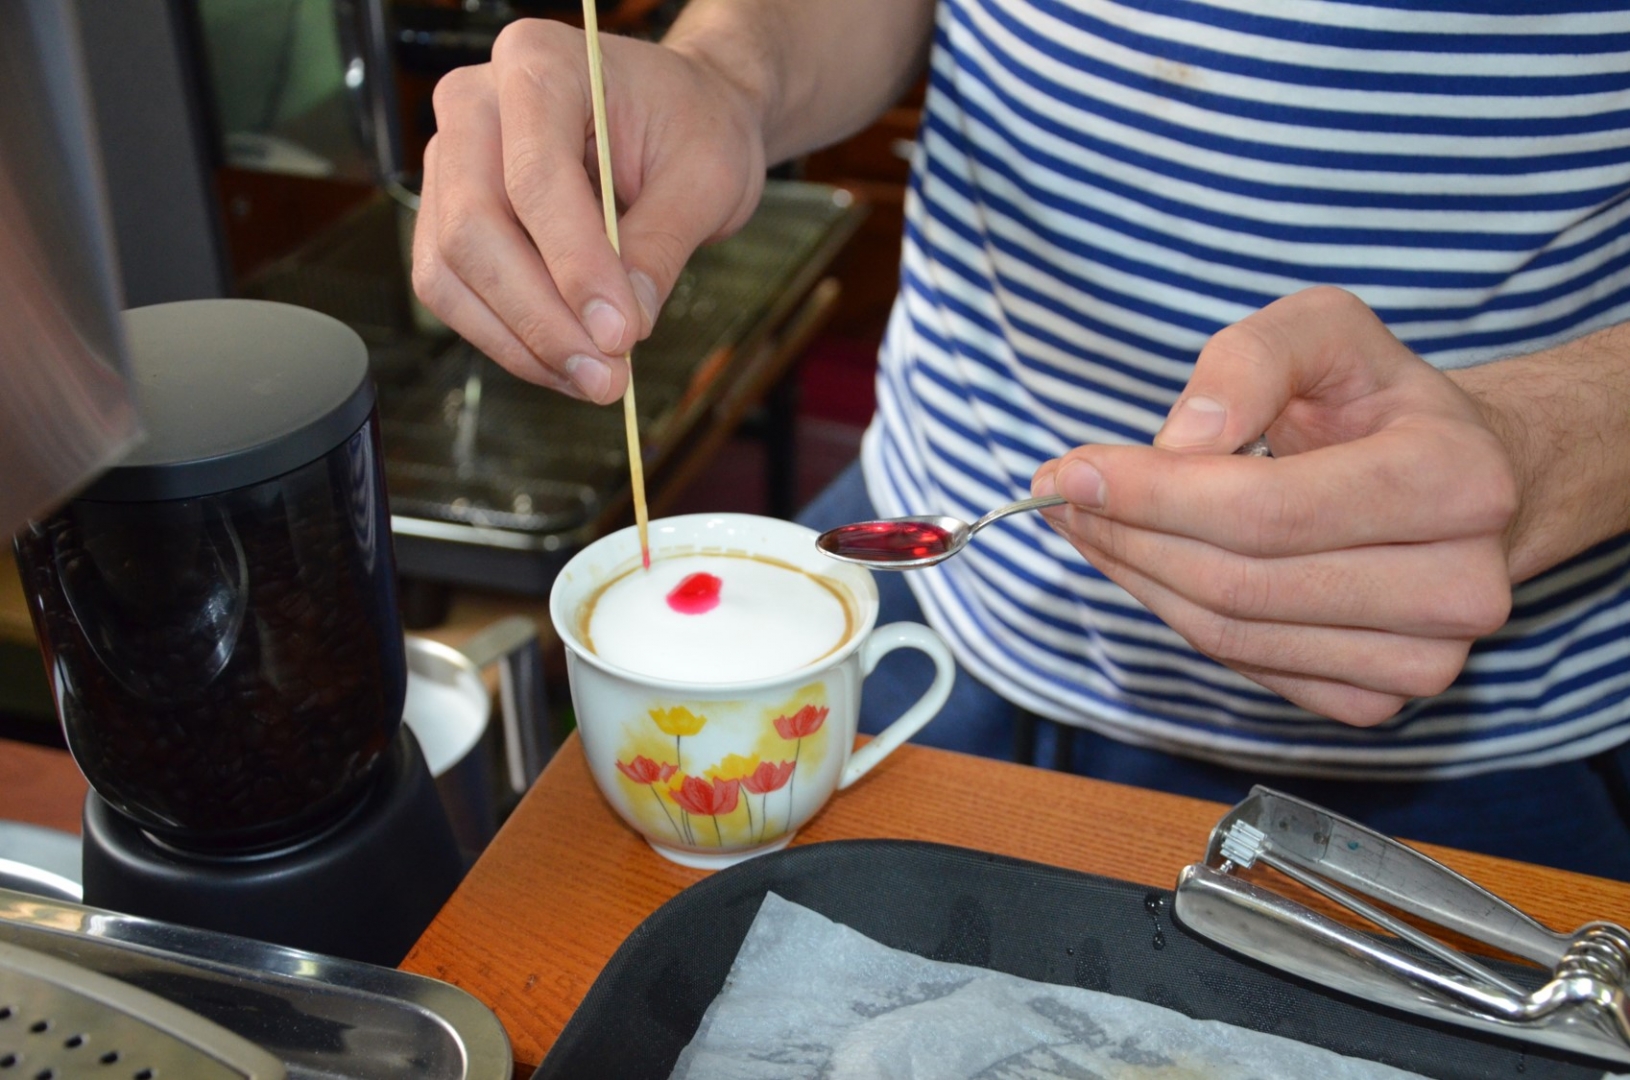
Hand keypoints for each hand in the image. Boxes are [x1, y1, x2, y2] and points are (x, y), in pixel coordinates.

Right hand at [412, 19, 766, 402]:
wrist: (680, 114)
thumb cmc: (693, 124)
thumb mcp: (707, 176)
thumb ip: (660, 246)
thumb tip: (620, 328)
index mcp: (538, 63)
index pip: (535, 177)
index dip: (574, 266)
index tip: (620, 334)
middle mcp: (476, 104)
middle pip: (474, 227)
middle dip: (540, 318)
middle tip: (606, 375)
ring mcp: (452, 160)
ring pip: (452, 270)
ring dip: (521, 341)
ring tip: (594, 379)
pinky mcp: (450, 213)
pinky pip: (455, 290)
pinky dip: (509, 339)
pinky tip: (567, 363)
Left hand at [1031, 287, 1519, 725]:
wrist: (1463, 484)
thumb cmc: (1381, 402)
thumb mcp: (1326, 333)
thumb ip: (1252, 360)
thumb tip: (1180, 441)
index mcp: (1458, 481)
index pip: (1269, 508)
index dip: (1154, 495)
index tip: (1073, 470)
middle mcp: (1458, 586)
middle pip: (1239, 581)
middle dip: (1128, 535)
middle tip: (1062, 495)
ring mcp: (1422, 659)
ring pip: (1229, 633)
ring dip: (1137, 576)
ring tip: (1087, 522)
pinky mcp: (1377, 700)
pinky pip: (1244, 664)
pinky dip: (1176, 612)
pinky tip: (1147, 562)